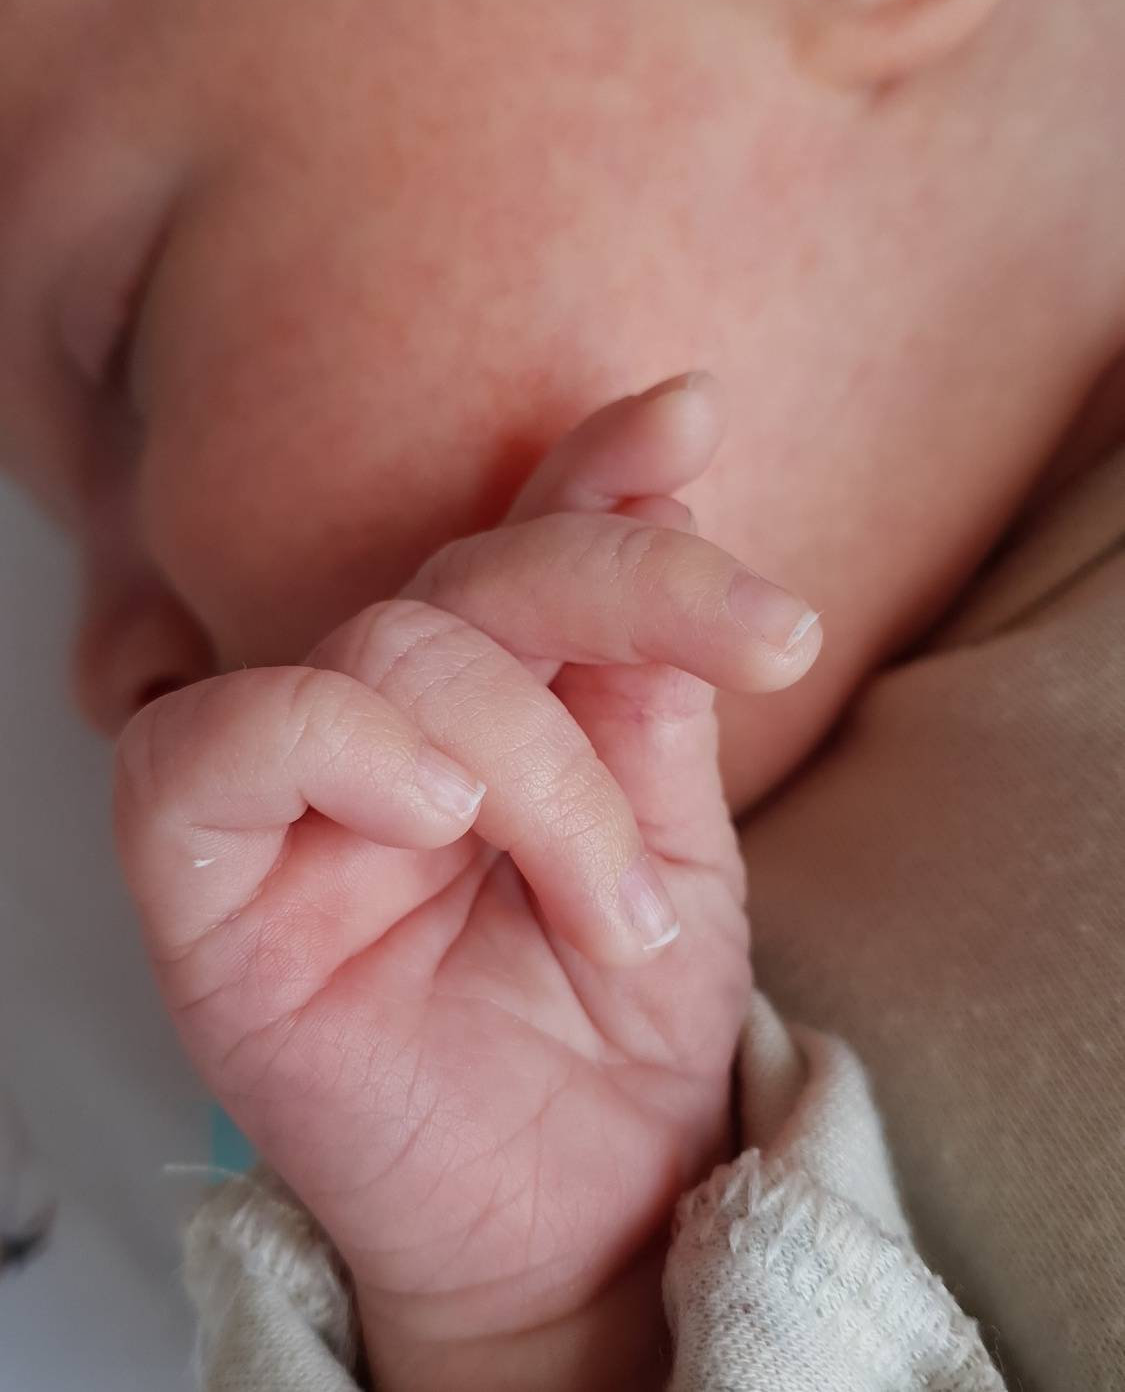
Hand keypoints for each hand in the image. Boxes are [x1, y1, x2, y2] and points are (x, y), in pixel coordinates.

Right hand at [114, 374, 820, 1390]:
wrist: (579, 1214)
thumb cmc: (618, 1029)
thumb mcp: (674, 841)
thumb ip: (645, 681)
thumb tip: (662, 475)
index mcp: (490, 706)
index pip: (518, 547)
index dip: (594, 469)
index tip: (690, 412)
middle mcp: (383, 730)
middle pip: (465, 575)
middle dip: (624, 588)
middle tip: (769, 650)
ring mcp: (290, 803)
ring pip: (385, 650)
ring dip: (536, 756)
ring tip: (617, 901)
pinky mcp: (205, 893)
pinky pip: (205, 752)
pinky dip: (332, 741)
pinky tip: (433, 811)